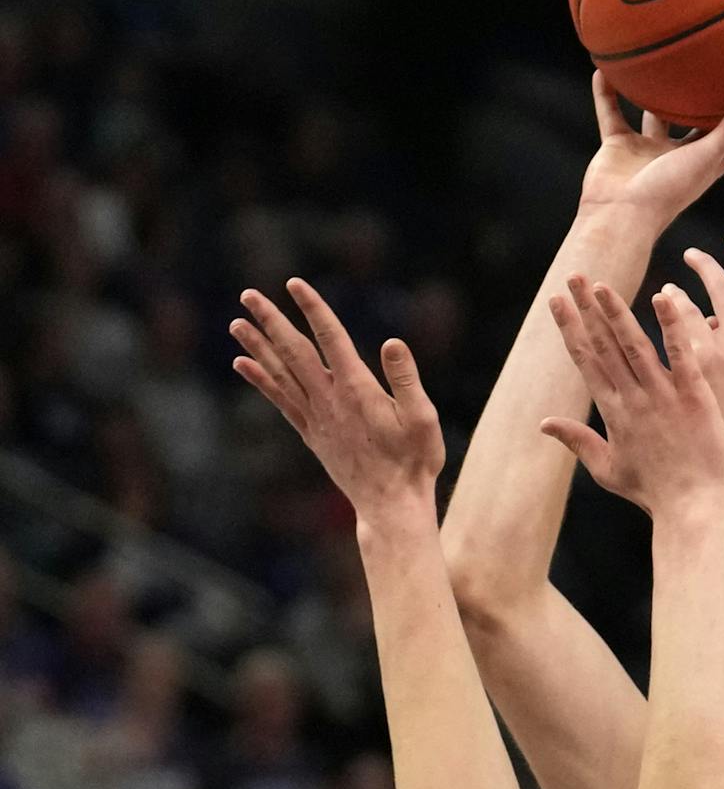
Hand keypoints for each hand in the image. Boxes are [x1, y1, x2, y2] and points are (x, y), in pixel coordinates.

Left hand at [232, 280, 443, 514]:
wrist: (391, 504)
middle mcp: (330, 400)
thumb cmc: (415, 462)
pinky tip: (243, 364)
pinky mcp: (312, 434)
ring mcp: (317, 418)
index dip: (313, 309)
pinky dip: (261, 380)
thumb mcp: (423, 419)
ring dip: (257, 346)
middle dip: (271, 321)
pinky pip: (280, 401)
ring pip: (281, 374)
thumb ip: (406, 380)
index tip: (295, 284)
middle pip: (294, 352)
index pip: (331, 339)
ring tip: (236, 323)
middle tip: (249, 294)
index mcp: (358, 390)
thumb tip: (393, 342)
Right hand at [542, 278, 723, 511]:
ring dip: (616, 312)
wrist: (691, 511)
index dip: (570, 328)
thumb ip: (577, 442)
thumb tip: (543, 423)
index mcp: (612, 412)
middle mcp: (632, 399)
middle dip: (585, 309)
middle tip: (572, 274)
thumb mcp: (608, 470)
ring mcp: (663, 397)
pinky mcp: (694, 398)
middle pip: (604, 346)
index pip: (586, 361)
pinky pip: (680, 356)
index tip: (556, 301)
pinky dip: (671, 327)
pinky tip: (664, 297)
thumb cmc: (654, 494)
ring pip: (635, 345)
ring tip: (601, 284)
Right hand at [578, 75, 723, 231]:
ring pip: (655, 115)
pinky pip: (612, 113)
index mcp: (710, 161)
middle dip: (712, 99)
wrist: (618, 217)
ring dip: (655, 93)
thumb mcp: (705, 158)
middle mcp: (682, 154)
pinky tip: (604, 68)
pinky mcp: (621, 146)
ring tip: (662, 61)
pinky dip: (607, 93)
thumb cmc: (666, 193)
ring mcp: (651, 150)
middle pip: (701, 123)